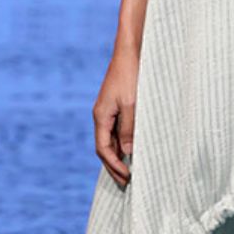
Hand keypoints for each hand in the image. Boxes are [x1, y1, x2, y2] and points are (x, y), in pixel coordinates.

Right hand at [92, 46, 139, 186]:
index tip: (127, 178)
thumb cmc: (132, 75)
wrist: (131, 51)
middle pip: (104, 148)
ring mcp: (108, 110)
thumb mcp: (133, 105)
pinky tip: (132, 150)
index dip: (114, 166)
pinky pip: (117, 130)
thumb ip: (129, 130)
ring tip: (130, 171)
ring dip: (118, 157)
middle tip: (127, 182)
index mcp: (101, 116)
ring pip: (110, 140)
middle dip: (114, 166)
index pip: (103, 149)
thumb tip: (126, 153)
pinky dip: (123, 144)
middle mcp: (101, 115)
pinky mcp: (117, 105)